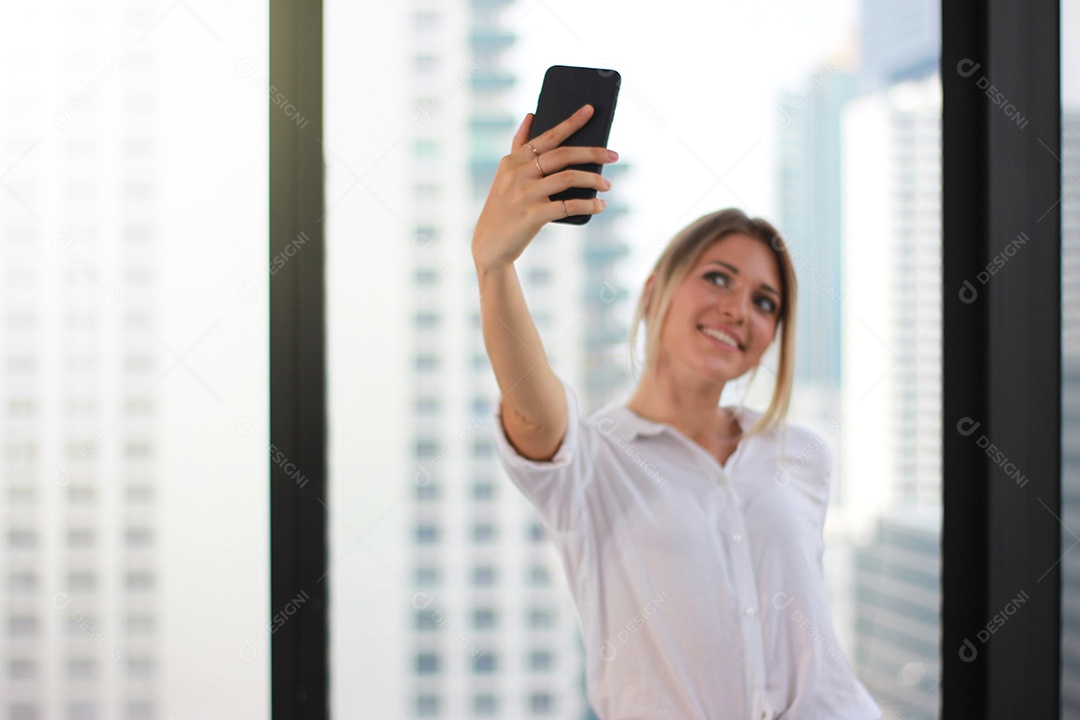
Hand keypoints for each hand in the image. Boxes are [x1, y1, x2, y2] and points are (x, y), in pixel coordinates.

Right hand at [471, 104, 618, 272]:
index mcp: (513, 161)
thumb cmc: (504, 208)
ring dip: (593, 180)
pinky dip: (588, 204)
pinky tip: (599, 205)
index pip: (547, 136)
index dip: (570, 122)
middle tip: (614, 155)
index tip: (590, 110)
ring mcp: (524, 194)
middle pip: (562, 155)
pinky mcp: (532, 216)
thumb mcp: (505, 175)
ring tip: (607, 185)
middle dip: (592, 153)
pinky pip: (568, 206)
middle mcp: (518, 174)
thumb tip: (531, 116)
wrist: (489, 246)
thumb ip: (518, 147)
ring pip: (568, 178)